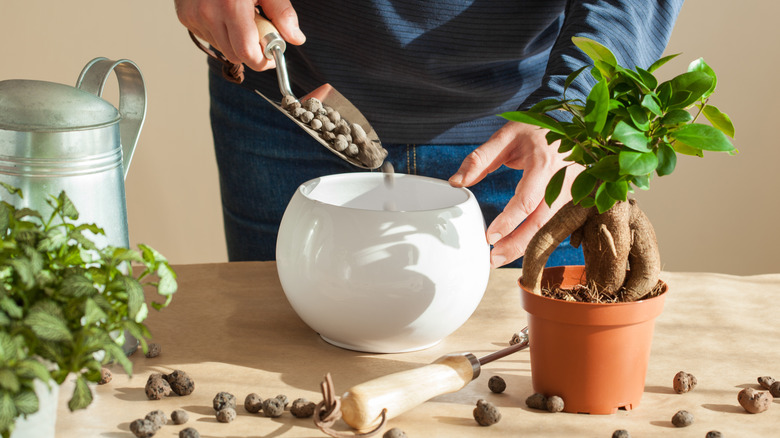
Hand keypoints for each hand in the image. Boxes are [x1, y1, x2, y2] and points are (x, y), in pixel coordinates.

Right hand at [174, 0, 305, 71]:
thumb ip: (282, 13)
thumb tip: (295, 38)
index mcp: (231, 7)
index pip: (247, 53)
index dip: (263, 60)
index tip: (271, 54)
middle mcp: (208, 14)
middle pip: (235, 55)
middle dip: (250, 50)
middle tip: (259, 31)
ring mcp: (193, 16)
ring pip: (221, 48)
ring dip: (235, 41)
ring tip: (240, 17)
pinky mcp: (185, 16)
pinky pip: (208, 37)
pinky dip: (220, 32)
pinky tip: (224, 14)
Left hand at [448, 121, 580, 268]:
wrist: (570, 129)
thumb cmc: (535, 132)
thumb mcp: (506, 136)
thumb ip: (480, 158)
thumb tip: (456, 182)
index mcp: (544, 165)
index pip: (526, 200)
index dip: (508, 222)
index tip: (489, 237)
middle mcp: (562, 183)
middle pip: (540, 223)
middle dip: (516, 245)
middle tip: (492, 259)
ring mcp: (571, 195)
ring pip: (548, 229)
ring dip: (524, 247)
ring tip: (499, 258)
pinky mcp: (571, 203)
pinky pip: (553, 227)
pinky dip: (535, 240)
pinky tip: (516, 248)